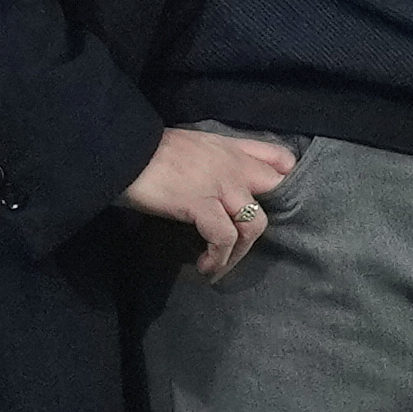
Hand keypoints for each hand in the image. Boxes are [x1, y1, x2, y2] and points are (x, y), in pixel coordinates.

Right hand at [119, 126, 295, 280]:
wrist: (125, 151)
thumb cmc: (154, 150)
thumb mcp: (196, 146)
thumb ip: (217, 161)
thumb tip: (224, 186)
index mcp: (233, 148)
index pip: (281, 159)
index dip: (287, 181)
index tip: (274, 204)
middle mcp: (234, 165)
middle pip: (278, 190)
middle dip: (268, 219)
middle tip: (247, 241)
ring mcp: (220, 184)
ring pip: (255, 223)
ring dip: (241, 251)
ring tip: (222, 264)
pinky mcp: (201, 204)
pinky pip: (224, 238)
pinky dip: (218, 258)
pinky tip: (205, 265)